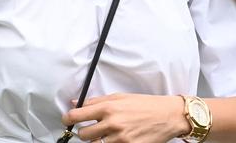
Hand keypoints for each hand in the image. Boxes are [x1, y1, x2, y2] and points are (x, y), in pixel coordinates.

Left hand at [61, 93, 187, 142]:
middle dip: (84, 132)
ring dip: (97, 140)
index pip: (77, 116)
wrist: (168, 115)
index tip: (67, 121)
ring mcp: (119, 138)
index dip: (68, 119)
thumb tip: (76, 103)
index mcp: (108, 107)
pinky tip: (117, 139)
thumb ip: (97, 101)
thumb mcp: (121, 97)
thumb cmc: (145, 104)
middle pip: (83, 135)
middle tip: (93, 129)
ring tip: (107, 134)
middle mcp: (112, 123)